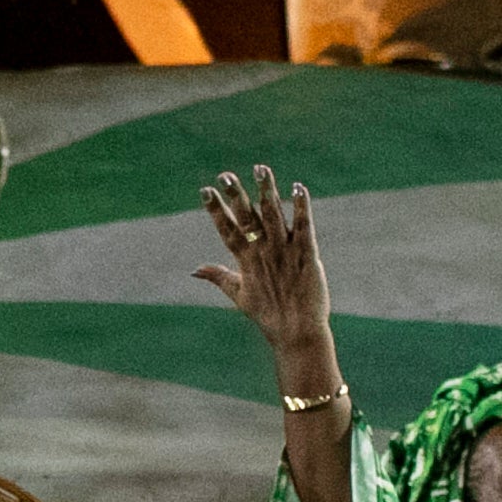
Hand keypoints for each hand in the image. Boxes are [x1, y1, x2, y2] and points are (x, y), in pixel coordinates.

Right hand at [196, 165, 338, 396]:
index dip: (216, 210)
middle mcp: (263, 253)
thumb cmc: (268, 315)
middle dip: (235, 195)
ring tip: (261, 169)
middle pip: (247, 218)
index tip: (205, 191)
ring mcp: (285, 252)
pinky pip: (304, 226)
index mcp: (246, 261)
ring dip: (267, 191)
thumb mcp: (239, 295)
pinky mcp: (307, 255)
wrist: (297, 333)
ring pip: (274, 215)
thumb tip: (194, 270)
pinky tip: (298, 188)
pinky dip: (301, 207)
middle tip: (226, 175)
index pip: (227, 230)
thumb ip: (218, 277)